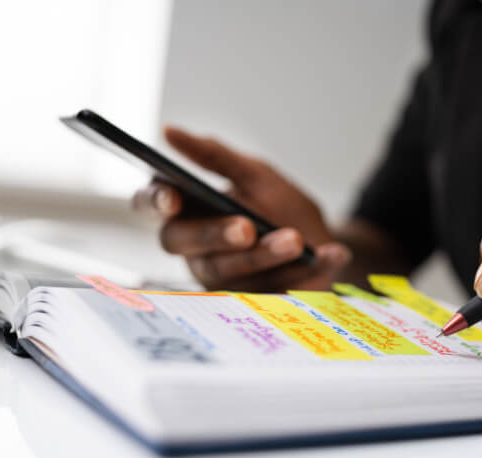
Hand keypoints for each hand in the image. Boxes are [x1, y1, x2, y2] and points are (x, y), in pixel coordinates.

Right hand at [132, 126, 350, 290]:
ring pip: (222, 271)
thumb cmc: (277, 204)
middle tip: (247, 228)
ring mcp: (215, 276)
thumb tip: (170, 132)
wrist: (319, 241)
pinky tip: (330, 255)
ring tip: (294, 240)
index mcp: (187, 208)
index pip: (151, 203)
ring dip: (261, 256)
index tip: (173, 199)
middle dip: (213, 235)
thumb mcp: (255, 174)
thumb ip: (215, 157)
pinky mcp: (243, 301)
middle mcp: (192, 245)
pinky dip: (302, 273)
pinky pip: (265, 291)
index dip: (154, 201)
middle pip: (181, 241)